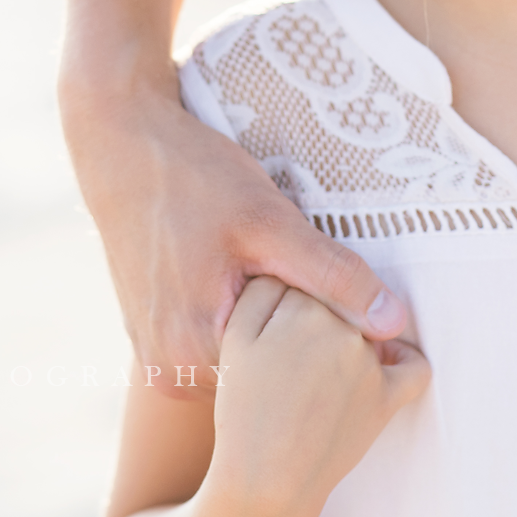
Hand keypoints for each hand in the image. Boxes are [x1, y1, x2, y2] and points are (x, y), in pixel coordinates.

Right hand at [66, 86, 409, 399]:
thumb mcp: (271, 221)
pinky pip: (217, 343)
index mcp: (195, 353)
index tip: (320, 281)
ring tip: (256, 260)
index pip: (291, 368)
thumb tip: (394, 323)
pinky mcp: (154, 339)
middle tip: (283, 261)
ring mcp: (158, 357)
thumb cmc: (193, 177)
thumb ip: (332, 276)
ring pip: (244, 356)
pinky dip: (237, 315)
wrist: (122, 145)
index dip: (322, 331)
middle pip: (265, 367)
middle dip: (292, 328)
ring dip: (265, 322)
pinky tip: (233, 267)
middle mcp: (170, 371)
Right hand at [205, 276, 431, 516]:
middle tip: (286, 353)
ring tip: (313, 369)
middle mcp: (345, 330)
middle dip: (315, 318)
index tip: (269, 324)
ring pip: (365, 329)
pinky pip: (413, 368)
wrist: (265, 480)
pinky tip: (386, 359)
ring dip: (349, 337)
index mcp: (304, 308)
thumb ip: (264, 290)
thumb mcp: (234, 338)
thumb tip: (287, 274)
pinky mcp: (387, 400)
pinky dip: (403, 361)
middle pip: (334, 305)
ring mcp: (371, 366)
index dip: (283, 301)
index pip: (300, 281)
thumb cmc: (242, 409)